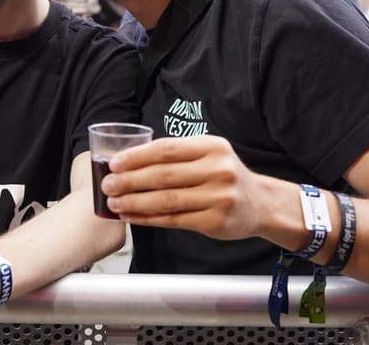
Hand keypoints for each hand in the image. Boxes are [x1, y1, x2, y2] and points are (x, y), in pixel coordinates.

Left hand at [103, 135, 267, 239]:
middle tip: (107, 184)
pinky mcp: (215, 221)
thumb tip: (131, 158)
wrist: (261, 204)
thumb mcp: (209, 154)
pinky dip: (149, 219)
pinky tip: (133, 217)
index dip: (136, 156)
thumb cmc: (225, 175)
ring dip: (135, 202)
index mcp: (212, 147)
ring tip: (114, 203)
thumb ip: (177, 154)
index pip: (166, 149)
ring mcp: (218, 197)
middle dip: (129, 181)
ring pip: (166, 200)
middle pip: (163, 175)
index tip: (114, 163)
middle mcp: (218, 170)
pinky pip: (174, 220)